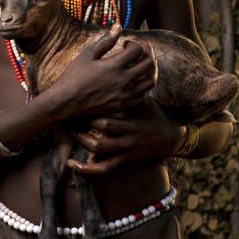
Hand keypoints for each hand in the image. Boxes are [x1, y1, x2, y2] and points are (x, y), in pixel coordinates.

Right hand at [48, 25, 155, 120]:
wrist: (67, 102)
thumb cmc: (74, 75)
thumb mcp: (88, 54)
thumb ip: (106, 41)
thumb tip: (118, 26)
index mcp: (115, 65)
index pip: (137, 50)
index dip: (133, 43)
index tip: (125, 44)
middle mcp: (124, 80)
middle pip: (149, 64)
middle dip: (147, 53)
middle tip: (142, 50)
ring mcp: (125, 95)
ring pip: (150, 81)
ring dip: (150, 70)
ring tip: (143, 65)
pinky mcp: (124, 105)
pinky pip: (144, 96)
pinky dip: (144, 87)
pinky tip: (136, 82)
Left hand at [66, 97, 183, 174]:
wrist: (170, 140)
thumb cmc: (155, 116)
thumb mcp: (146, 102)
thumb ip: (132, 91)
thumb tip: (122, 69)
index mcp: (131, 122)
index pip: (108, 117)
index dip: (91, 110)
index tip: (77, 102)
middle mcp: (127, 137)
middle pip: (100, 132)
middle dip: (83, 125)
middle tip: (68, 116)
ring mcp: (125, 150)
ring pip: (99, 150)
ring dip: (82, 142)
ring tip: (69, 133)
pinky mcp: (123, 161)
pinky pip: (103, 169)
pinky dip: (87, 169)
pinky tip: (72, 164)